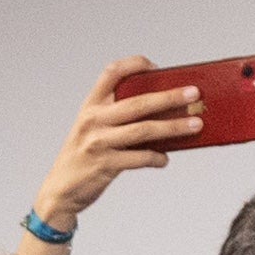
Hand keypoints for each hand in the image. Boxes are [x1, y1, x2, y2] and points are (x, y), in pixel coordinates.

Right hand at [26, 56, 202, 232]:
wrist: (60, 190)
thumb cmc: (82, 156)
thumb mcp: (92, 129)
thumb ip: (117, 117)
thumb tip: (162, 112)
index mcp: (90, 105)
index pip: (111, 73)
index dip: (134, 64)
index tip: (155, 66)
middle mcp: (93, 120)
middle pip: (138, 102)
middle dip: (170, 97)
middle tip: (193, 94)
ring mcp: (99, 142)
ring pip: (144, 130)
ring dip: (173, 127)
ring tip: (195, 125)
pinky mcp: (105, 165)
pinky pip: (139, 158)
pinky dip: (156, 158)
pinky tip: (164, 159)